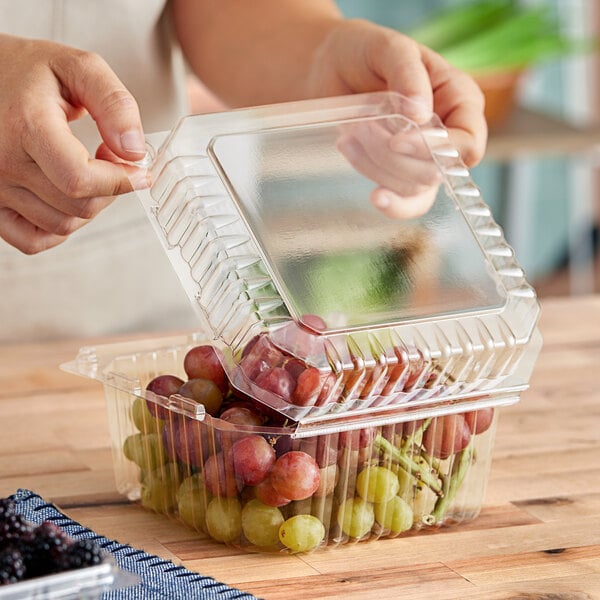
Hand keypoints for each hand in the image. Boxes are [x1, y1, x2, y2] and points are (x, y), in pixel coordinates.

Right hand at [0, 34, 149, 253]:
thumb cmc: (28, 72)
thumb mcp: (78, 68)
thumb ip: (115, 104)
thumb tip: (134, 152)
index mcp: (25, 125)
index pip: (81, 180)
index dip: (120, 181)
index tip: (138, 170)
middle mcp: (3, 161)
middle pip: (79, 205)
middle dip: (110, 189)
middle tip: (110, 161)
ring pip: (62, 225)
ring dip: (89, 206)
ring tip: (88, 173)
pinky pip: (33, 240)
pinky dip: (59, 228)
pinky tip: (66, 198)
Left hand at [305, 19, 486, 218]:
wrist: (331, 68)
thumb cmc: (366, 53)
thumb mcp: (388, 48)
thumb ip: (408, 74)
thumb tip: (420, 115)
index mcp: (460, 100)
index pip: (467, 144)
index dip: (435, 150)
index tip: (396, 141)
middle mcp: (449, 134)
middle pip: (435, 172)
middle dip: (393, 157)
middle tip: (362, 126)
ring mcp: (424, 159)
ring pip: (412, 188)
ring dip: (376, 166)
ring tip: (351, 134)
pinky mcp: (399, 174)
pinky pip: (399, 199)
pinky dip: (379, 189)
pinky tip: (360, 171)